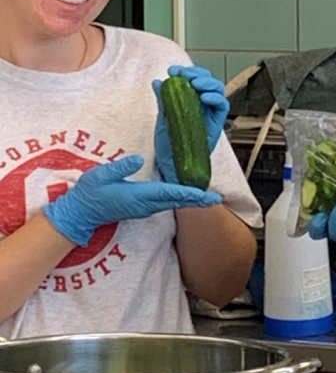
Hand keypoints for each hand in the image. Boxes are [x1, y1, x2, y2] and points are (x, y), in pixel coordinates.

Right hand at [42, 155, 221, 245]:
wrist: (80, 214)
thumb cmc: (89, 193)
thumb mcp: (100, 176)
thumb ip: (120, 168)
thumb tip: (137, 159)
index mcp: (139, 196)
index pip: (170, 193)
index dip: (190, 193)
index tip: (206, 194)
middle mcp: (146, 204)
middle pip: (178, 201)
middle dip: (198, 200)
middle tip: (218, 198)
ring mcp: (145, 207)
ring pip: (173, 203)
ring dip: (191, 199)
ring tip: (208, 196)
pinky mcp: (143, 207)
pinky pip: (166, 203)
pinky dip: (180, 198)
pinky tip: (188, 194)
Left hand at [153, 65, 228, 182]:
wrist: (173, 167)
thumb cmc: (169, 145)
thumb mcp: (163, 118)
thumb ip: (163, 100)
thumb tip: (157, 81)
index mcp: (190, 101)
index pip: (194, 80)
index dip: (186, 71)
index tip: (172, 71)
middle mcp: (203, 105)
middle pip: (208, 81)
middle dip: (197, 73)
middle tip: (184, 75)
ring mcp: (210, 114)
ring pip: (217, 90)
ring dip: (207, 82)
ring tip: (195, 84)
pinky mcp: (217, 124)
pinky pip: (223, 106)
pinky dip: (216, 98)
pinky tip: (204, 97)